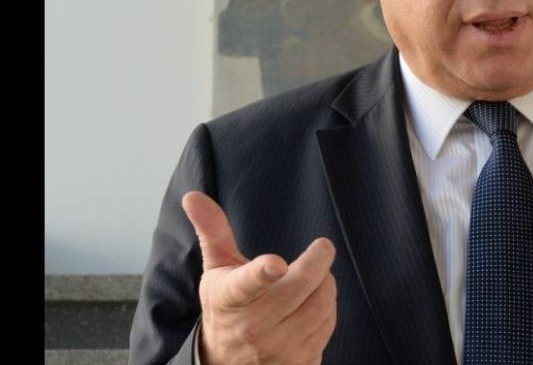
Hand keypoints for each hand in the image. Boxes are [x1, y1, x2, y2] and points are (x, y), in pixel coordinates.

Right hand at [182, 191, 337, 363]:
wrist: (225, 361)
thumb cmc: (225, 305)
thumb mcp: (216, 269)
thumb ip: (212, 230)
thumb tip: (192, 196)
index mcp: (231, 297)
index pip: (248, 283)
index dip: (264, 272)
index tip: (277, 263)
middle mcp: (254, 327)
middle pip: (302, 286)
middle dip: (319, 261)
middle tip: (322, 249)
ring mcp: (277, 348)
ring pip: (322, 305)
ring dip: (326, 285)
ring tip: (315, 279)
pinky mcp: (298, 363)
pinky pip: (328, 327)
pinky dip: (327, 310)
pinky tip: (313, 305)